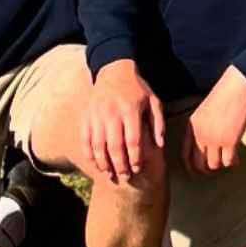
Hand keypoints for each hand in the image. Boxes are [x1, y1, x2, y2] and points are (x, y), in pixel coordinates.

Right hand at [85, 60, 165, 181]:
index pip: (133, 140)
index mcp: (130, 110)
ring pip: (98, 145)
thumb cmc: (138, 88)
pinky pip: (85, 138)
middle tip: (125, 177)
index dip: (135, 157)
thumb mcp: (154, 101)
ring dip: (103, 163)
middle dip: (120, 164)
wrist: (114, 69)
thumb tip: (159, 145)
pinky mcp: (87, 115)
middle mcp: (112, 113)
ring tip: (110, 174)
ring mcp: (97, 114)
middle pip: (115, 146)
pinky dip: (89, 153)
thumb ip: (158, 123)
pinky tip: (95, 164)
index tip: (138, 169)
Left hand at [184, 66, 245, 173]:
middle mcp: (200, 136)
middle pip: (198, 164)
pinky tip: (236, 159)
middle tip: (213, 170)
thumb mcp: (202, 111)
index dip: (190, 166)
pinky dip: (232, 162)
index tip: (195, 171)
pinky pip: (228, 162)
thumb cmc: (222, 96)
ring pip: (213, 165)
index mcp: (192, 128)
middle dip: (205, 170)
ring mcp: (215, 140)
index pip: (185, 154)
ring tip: (226, 160)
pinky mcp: (230, 142)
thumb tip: (205, 145)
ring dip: (220, 165)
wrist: (236, 89)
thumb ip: (200, 128)